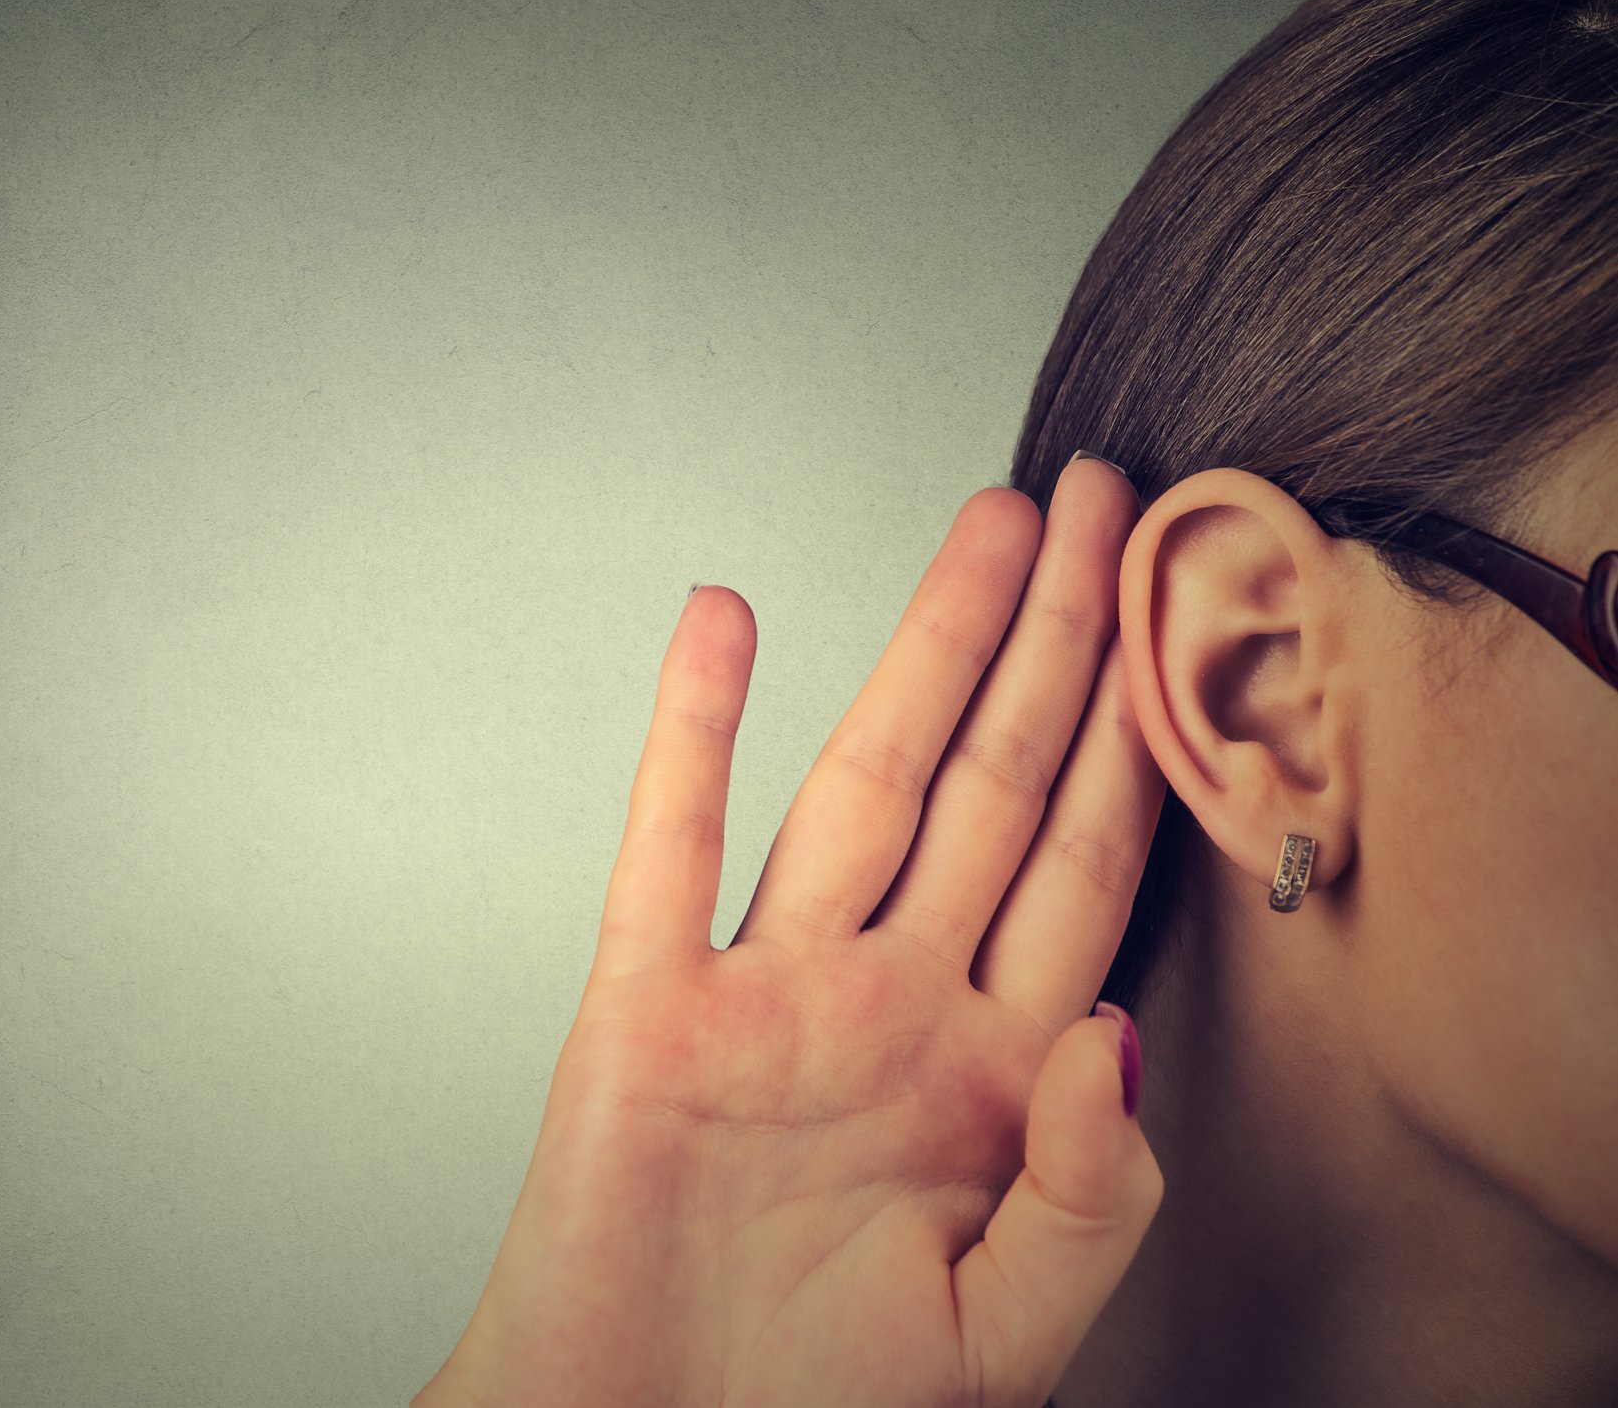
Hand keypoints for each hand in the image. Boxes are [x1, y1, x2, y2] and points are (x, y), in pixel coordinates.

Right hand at [416, 455, 1166, 1407]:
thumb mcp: (1005, 1338)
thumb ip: (1086, 1196)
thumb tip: (1114, 1033)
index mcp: (989, 1075)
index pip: (1085, 866)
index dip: (1141, 737)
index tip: (1180, 618)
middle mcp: (889, 1004)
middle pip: (993, 784)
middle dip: (1057, 644)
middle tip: (1104, 505)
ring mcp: (770, 992)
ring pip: (861, 783)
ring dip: (923, 651)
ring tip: (985, 529)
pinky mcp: (649, 1007)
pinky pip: (672, 844)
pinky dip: (691, 731)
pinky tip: (722, 628)